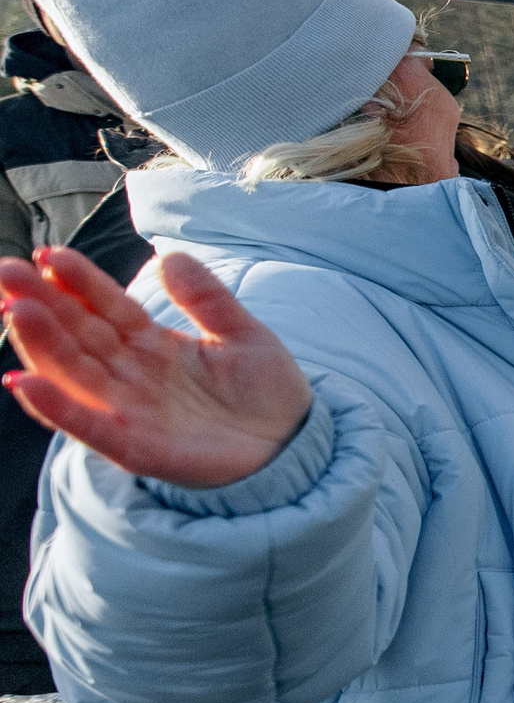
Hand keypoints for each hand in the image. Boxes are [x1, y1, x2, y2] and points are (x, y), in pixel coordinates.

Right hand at [1, 247, 311, 490]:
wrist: (295, 448)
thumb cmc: (267, 394)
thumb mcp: (243, 334)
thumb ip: (206, 297)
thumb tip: (168, 256)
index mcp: (152, 345)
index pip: (105, 306)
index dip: (79, 281)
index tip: (50, 253)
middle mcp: (130, 375)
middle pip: (76, 334)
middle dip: (41, 302)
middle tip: (7, 270)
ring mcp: (129, 411)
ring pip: (72, 374)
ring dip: (41, 345)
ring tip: (16, 310)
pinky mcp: (136, 447)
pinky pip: (88, 425)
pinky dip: (56, 407)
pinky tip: (23, 382)